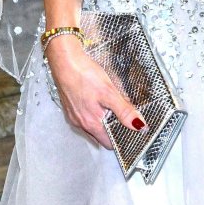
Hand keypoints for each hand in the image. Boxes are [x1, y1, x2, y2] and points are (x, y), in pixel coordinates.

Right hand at [44, 35, 145, 150]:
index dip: (121, 140)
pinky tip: (98, 100)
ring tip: (113, 107)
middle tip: (125, 118)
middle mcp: (80, 123)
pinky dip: (94, 113)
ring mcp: (73, 115)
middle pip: (100, 135)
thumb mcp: (109, 93)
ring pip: (92, 125)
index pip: (108, 143)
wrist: (64, 61)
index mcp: (91, 124)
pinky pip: (85, 116)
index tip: (131, 133)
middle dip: (113, 129)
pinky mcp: (70, 106)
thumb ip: (124, 111)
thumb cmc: (84, 75)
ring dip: (103, 120)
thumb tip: (139, 125)